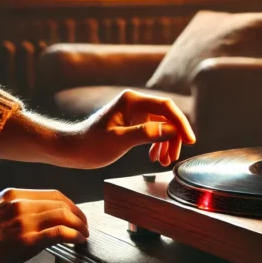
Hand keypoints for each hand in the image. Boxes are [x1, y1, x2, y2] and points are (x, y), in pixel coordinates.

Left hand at [0, 89, 196, 168]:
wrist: (70, 150)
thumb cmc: (90, 144)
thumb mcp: (119, 141)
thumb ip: (146, 133)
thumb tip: (171, 131)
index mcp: (132, 101)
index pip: (166, 107)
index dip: (181, 123)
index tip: (190, 141)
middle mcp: (135, 103)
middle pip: (166, 116)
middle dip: (173, 137)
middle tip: (173, 158)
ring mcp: (134, 113)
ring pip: (161, 125)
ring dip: (166, 143)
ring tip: (164, 161)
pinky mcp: (132, 123)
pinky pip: (153, 131)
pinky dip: (157, 144)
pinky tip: (155, 157)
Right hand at [0, 188, 87, 262]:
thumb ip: (16, 211)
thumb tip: (39, 220)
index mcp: (13, 195)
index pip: (53, 194)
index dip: (70, 205)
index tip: (76, 215)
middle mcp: (20, 203)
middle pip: (62, 203)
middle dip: (79, 215)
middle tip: (85, 227)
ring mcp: (23, 221)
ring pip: (64, 215)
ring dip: (80, 226)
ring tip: (84, 235)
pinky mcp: (26, 240)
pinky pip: (60, 232)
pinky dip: (75, 235)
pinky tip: (79, 241)